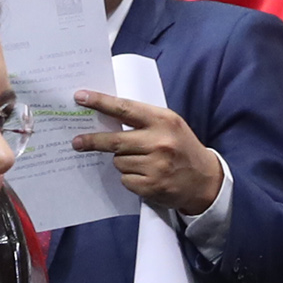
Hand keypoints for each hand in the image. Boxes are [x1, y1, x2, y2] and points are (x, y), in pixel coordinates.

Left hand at [73, 91, 224, 215]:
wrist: (205, 181)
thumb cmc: (182, 148)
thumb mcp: (170, 125)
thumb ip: (143, 119)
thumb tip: (106, 115)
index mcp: (163, 120)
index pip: (124, 108)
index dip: (100, 102)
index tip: (80, 97)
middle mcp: (159, 141)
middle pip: (114, 140)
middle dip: (92, 141)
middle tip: (77, 141)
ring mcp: (155, 165)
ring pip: (118, 161)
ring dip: (122, 161)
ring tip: (141, 162)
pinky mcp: (151, 186)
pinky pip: (125, 179)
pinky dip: (130, 178)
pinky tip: (145, 176)